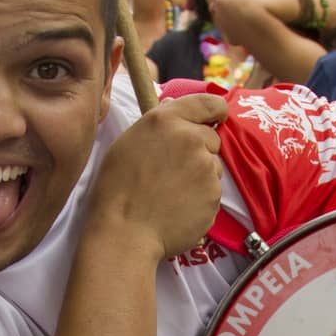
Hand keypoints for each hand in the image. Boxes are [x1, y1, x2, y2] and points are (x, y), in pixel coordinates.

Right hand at [91, 93, 227, 259]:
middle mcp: (191, 138)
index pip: (208, 103)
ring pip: (213, 167)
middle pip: (212, 138)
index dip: (216, 111)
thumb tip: (176, 112)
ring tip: (173, 193)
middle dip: (200, 150)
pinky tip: (178, 208)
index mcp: (166, 120)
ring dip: (201, 176)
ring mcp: (205, 168)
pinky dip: (201, 200)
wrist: (125, 231)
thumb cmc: (117, 189)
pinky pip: (213, 193)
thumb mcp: (129, 142)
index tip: (218, 118)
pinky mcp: (214, 195)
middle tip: (175, 170)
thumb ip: (159, 126)